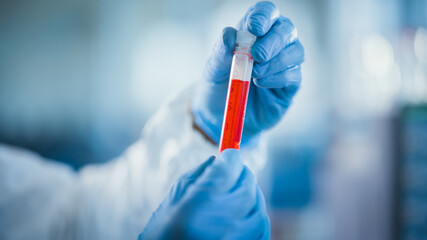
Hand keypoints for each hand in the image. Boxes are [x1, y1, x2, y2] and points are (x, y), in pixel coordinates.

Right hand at [139, 149, 269, 238]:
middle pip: (246, 185)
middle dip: (241, 175)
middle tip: (234, 173)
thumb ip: (198, 176)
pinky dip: (255, 217)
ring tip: (234, 198)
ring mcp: (238, 238)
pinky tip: (242, 216)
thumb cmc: (164, 233)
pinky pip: (261, 227)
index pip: (228, 167)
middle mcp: (222, 221)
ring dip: (249, 196)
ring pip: (257, 205)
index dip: (230, 157)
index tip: (229, 155)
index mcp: (199, 204)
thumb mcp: (173, 200)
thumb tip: (218, 160)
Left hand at [192, 1, 303, 144]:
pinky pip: (294, 75)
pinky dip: (278, 77)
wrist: (221, 116)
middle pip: (286, 30)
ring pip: (295, 51)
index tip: (254, 27)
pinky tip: (261, 83)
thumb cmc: (219, 86)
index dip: (264, 16)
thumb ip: (221, 51)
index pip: (267, 13)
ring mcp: (284, 63)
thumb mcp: (214, 69)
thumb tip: (229, 34)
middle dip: (273, 41)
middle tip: (256, 55)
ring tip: (255, 73)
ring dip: (276, 61)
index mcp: (254, 31)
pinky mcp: (290, 85)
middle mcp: (273, 43)